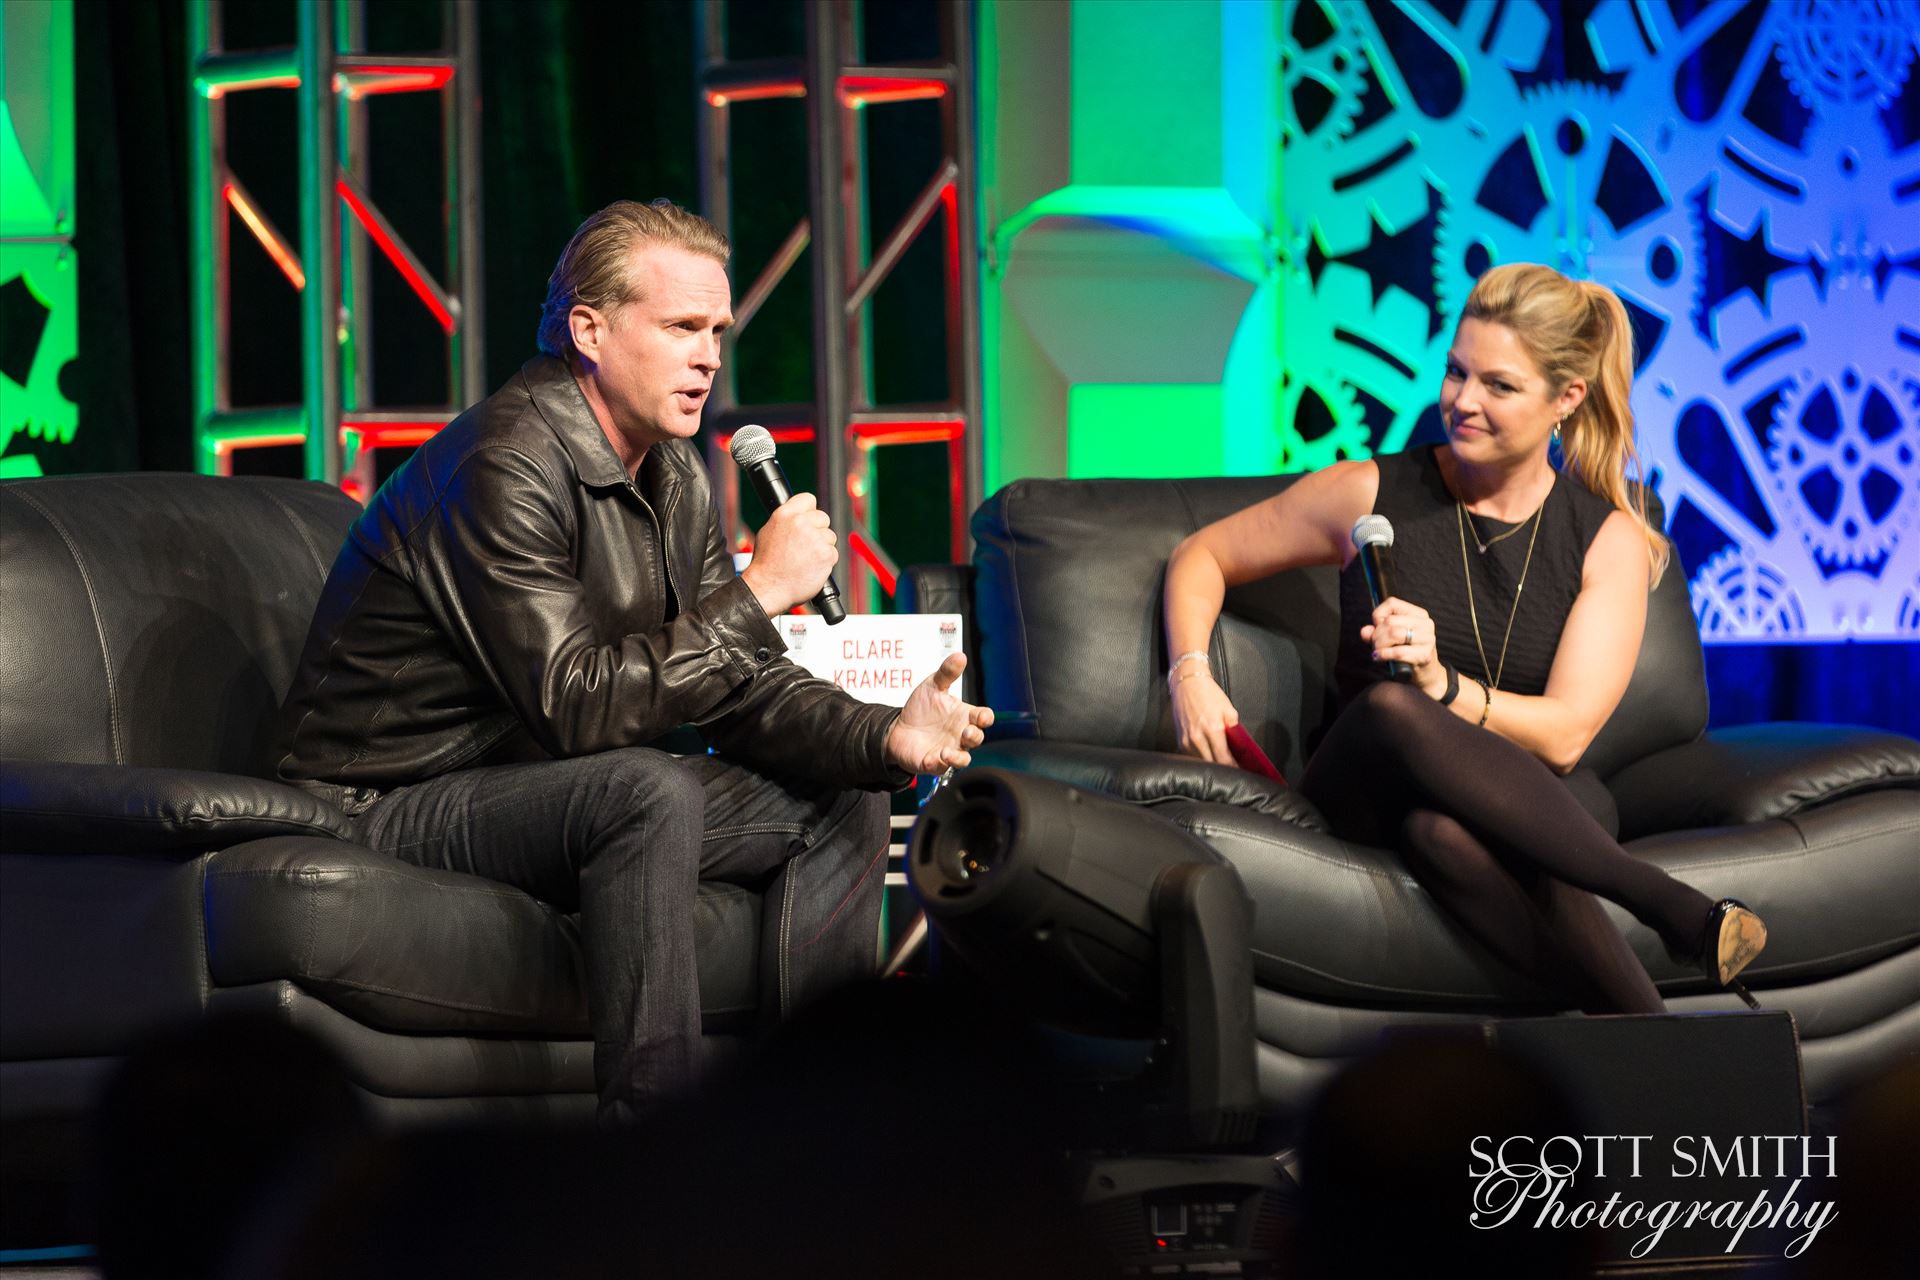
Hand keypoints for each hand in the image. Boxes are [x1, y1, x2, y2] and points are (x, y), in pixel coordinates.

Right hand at [740, 492, 837, 616]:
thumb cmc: (766, 564)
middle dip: (818, 530)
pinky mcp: (826, 554)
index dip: (810, 510)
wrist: (769, 587)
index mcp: (785, 514)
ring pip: (830, 536)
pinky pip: (833, 553)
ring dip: (822, 547)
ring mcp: (815, 538)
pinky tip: (812, 567)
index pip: (808, 499)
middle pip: (823, 518)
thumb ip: (787, 521)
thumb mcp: (768, 532)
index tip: (809, 519)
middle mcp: (801, 523)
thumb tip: (800, 516)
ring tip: (806, 559)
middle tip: (807, 546)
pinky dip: (826, 561)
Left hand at [886, 652, 993, 774]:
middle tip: (967, 731)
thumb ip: (946, 673)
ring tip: (948, 751)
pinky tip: (933, 757)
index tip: (982, 716)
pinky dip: (938, 764)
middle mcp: (960, 735)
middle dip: (974, 736)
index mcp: (964, 716)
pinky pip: (940, 767)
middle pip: (976, 739)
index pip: (984, 718)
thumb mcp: (932, 686)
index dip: (986, 718)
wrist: (897, 727)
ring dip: (959, 757)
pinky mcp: (933, 763)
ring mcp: (948, 750)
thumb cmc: (921, 708)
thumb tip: (960, 656)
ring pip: (962, 759)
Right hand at [1171, 666, 1241, 764]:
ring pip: (1201, 763)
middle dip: (1223, 768)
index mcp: (1213, 729)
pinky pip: (1191, 757)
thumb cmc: (1208, 694)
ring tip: (1221, 763)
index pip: (1224, 758)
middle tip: (1232, 768)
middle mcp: (1198, 737)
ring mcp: (1186, 740)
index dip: (1233, 767)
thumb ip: (1234, 729)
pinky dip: (1200, 758)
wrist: (1187, 683)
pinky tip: (1208, 756)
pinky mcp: (1179, 740)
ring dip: (1211, 765)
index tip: (1239, 769)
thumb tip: (1240, 746)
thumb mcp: (1228, 709)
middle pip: (1212, 764)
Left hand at [1360, 596, 1448, 699]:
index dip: (1378, 615)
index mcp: (1419, 614)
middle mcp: (1426, 624)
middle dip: (1377, 635)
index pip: (1392, 603)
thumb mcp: (1390, 639)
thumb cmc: (1407, 653)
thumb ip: (1376, 632)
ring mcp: (1428, 639)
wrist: (1426, 674)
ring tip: (1378, 651)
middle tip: (1375, 645)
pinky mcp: (1425, 655)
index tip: (1376, 628)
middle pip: (1390, 621)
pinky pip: (1398, 652)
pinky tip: (1379, 657)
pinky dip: (1384, 654)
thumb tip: (1365, 631)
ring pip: (1394, 633)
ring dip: (1380, 645)